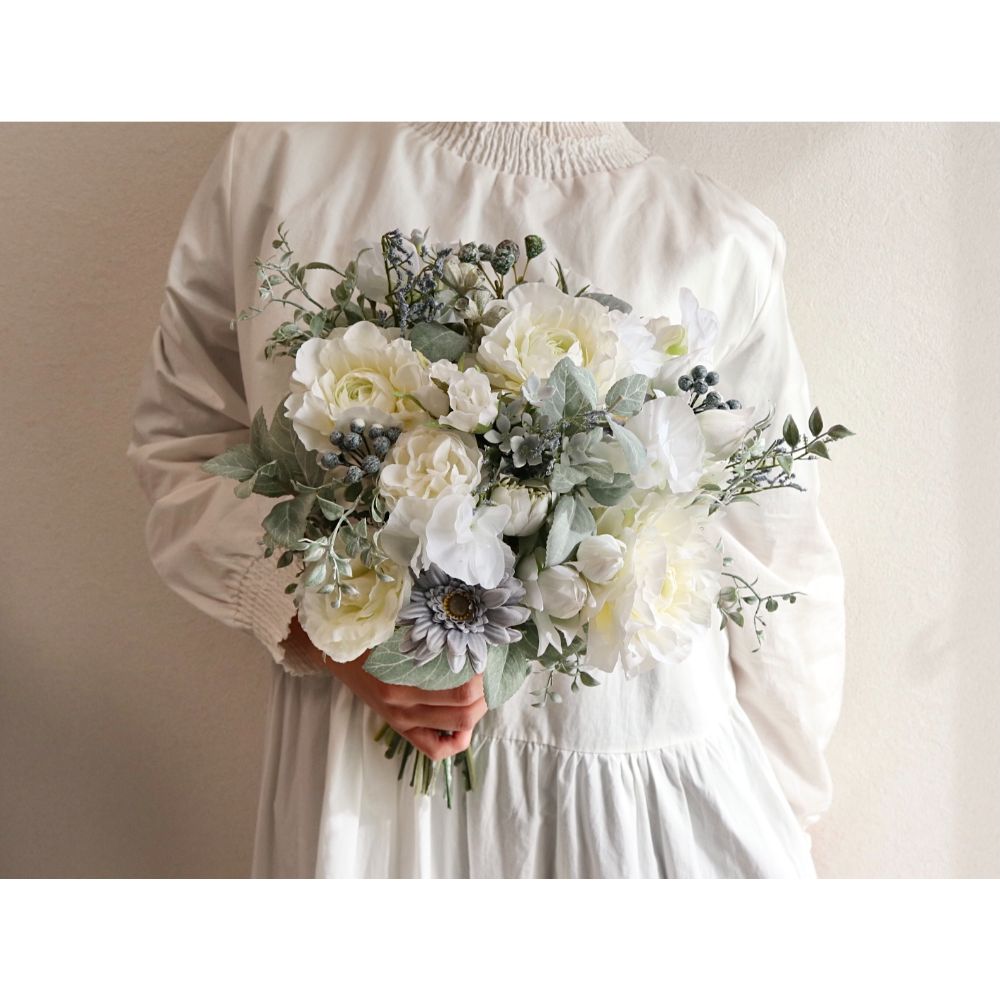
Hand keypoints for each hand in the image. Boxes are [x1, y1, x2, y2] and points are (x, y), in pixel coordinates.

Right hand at [284, 616, 486, 761]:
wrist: (334, 651)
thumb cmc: (370, 632)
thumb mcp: (397, 627)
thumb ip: (429, 632)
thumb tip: (469, 631)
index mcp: (402, 677)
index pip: (461, 688)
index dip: (482, 674)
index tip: (485, 655)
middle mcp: (403, 704)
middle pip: (464, 711)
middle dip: (485, 694)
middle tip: (487, 674)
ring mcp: (401, 719)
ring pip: (456, 729)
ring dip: (476, 712)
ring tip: (479, 693)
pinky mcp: (400, 727)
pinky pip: (434, 749)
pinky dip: (455, 740)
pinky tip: (461, 724)